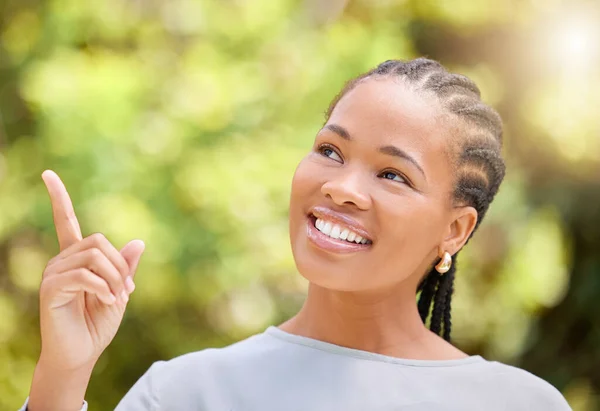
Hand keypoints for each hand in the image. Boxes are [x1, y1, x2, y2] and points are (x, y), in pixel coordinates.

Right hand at [37, 170, 144, 371]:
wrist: (81, 354)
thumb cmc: (97, 323)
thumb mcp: (119, 291)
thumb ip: (125, 267)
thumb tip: (138, 241)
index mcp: (76, 258)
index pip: (65, 221)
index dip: (58, 198)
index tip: (48, 174)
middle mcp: (61, 261)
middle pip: (97, 241)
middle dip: (120, 265)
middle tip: (126, 291)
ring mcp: (54, 274)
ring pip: (94, 256)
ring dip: (114, 278)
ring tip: (117, 299)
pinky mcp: (51, 289)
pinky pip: (85, 275)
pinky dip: (104, 287)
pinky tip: (108, 301)